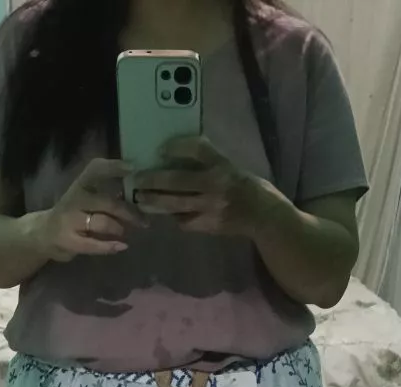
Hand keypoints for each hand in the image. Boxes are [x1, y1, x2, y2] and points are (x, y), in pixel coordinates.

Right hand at [37, 158, 143, 260]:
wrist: (43, 234)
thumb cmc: (71, 214)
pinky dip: (110, 246)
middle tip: (143, 220)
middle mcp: (74, 199)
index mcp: (80, 185)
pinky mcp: (69, 241)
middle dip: (129, 212)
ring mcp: (70, 221)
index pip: (96, 169)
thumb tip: (136, 196)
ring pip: (102, 222)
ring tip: (128, 232)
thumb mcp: (84, 198)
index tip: (133, 168)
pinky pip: (94, 244)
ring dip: (120, 228)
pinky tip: (122, 247)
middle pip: (107, 202)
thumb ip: (105, 195)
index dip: (114, 167)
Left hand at [133, 137, 263, 236]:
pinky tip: (166, 213)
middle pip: (178, 180)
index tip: (160, 148)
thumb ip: (207, 160)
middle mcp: (215, 185)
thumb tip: (177, 152)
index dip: (177, 147)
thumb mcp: (229, 166)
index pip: (197, 149)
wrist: (263, 216)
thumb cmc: (246, 186)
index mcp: (223, 166)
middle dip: (154, 180)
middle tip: (137, 178)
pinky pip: (184, 221)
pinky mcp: (209, 225)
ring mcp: (211, 208)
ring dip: (155, 201)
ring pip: (176, 204)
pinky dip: (173, 216)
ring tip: (140, 198)